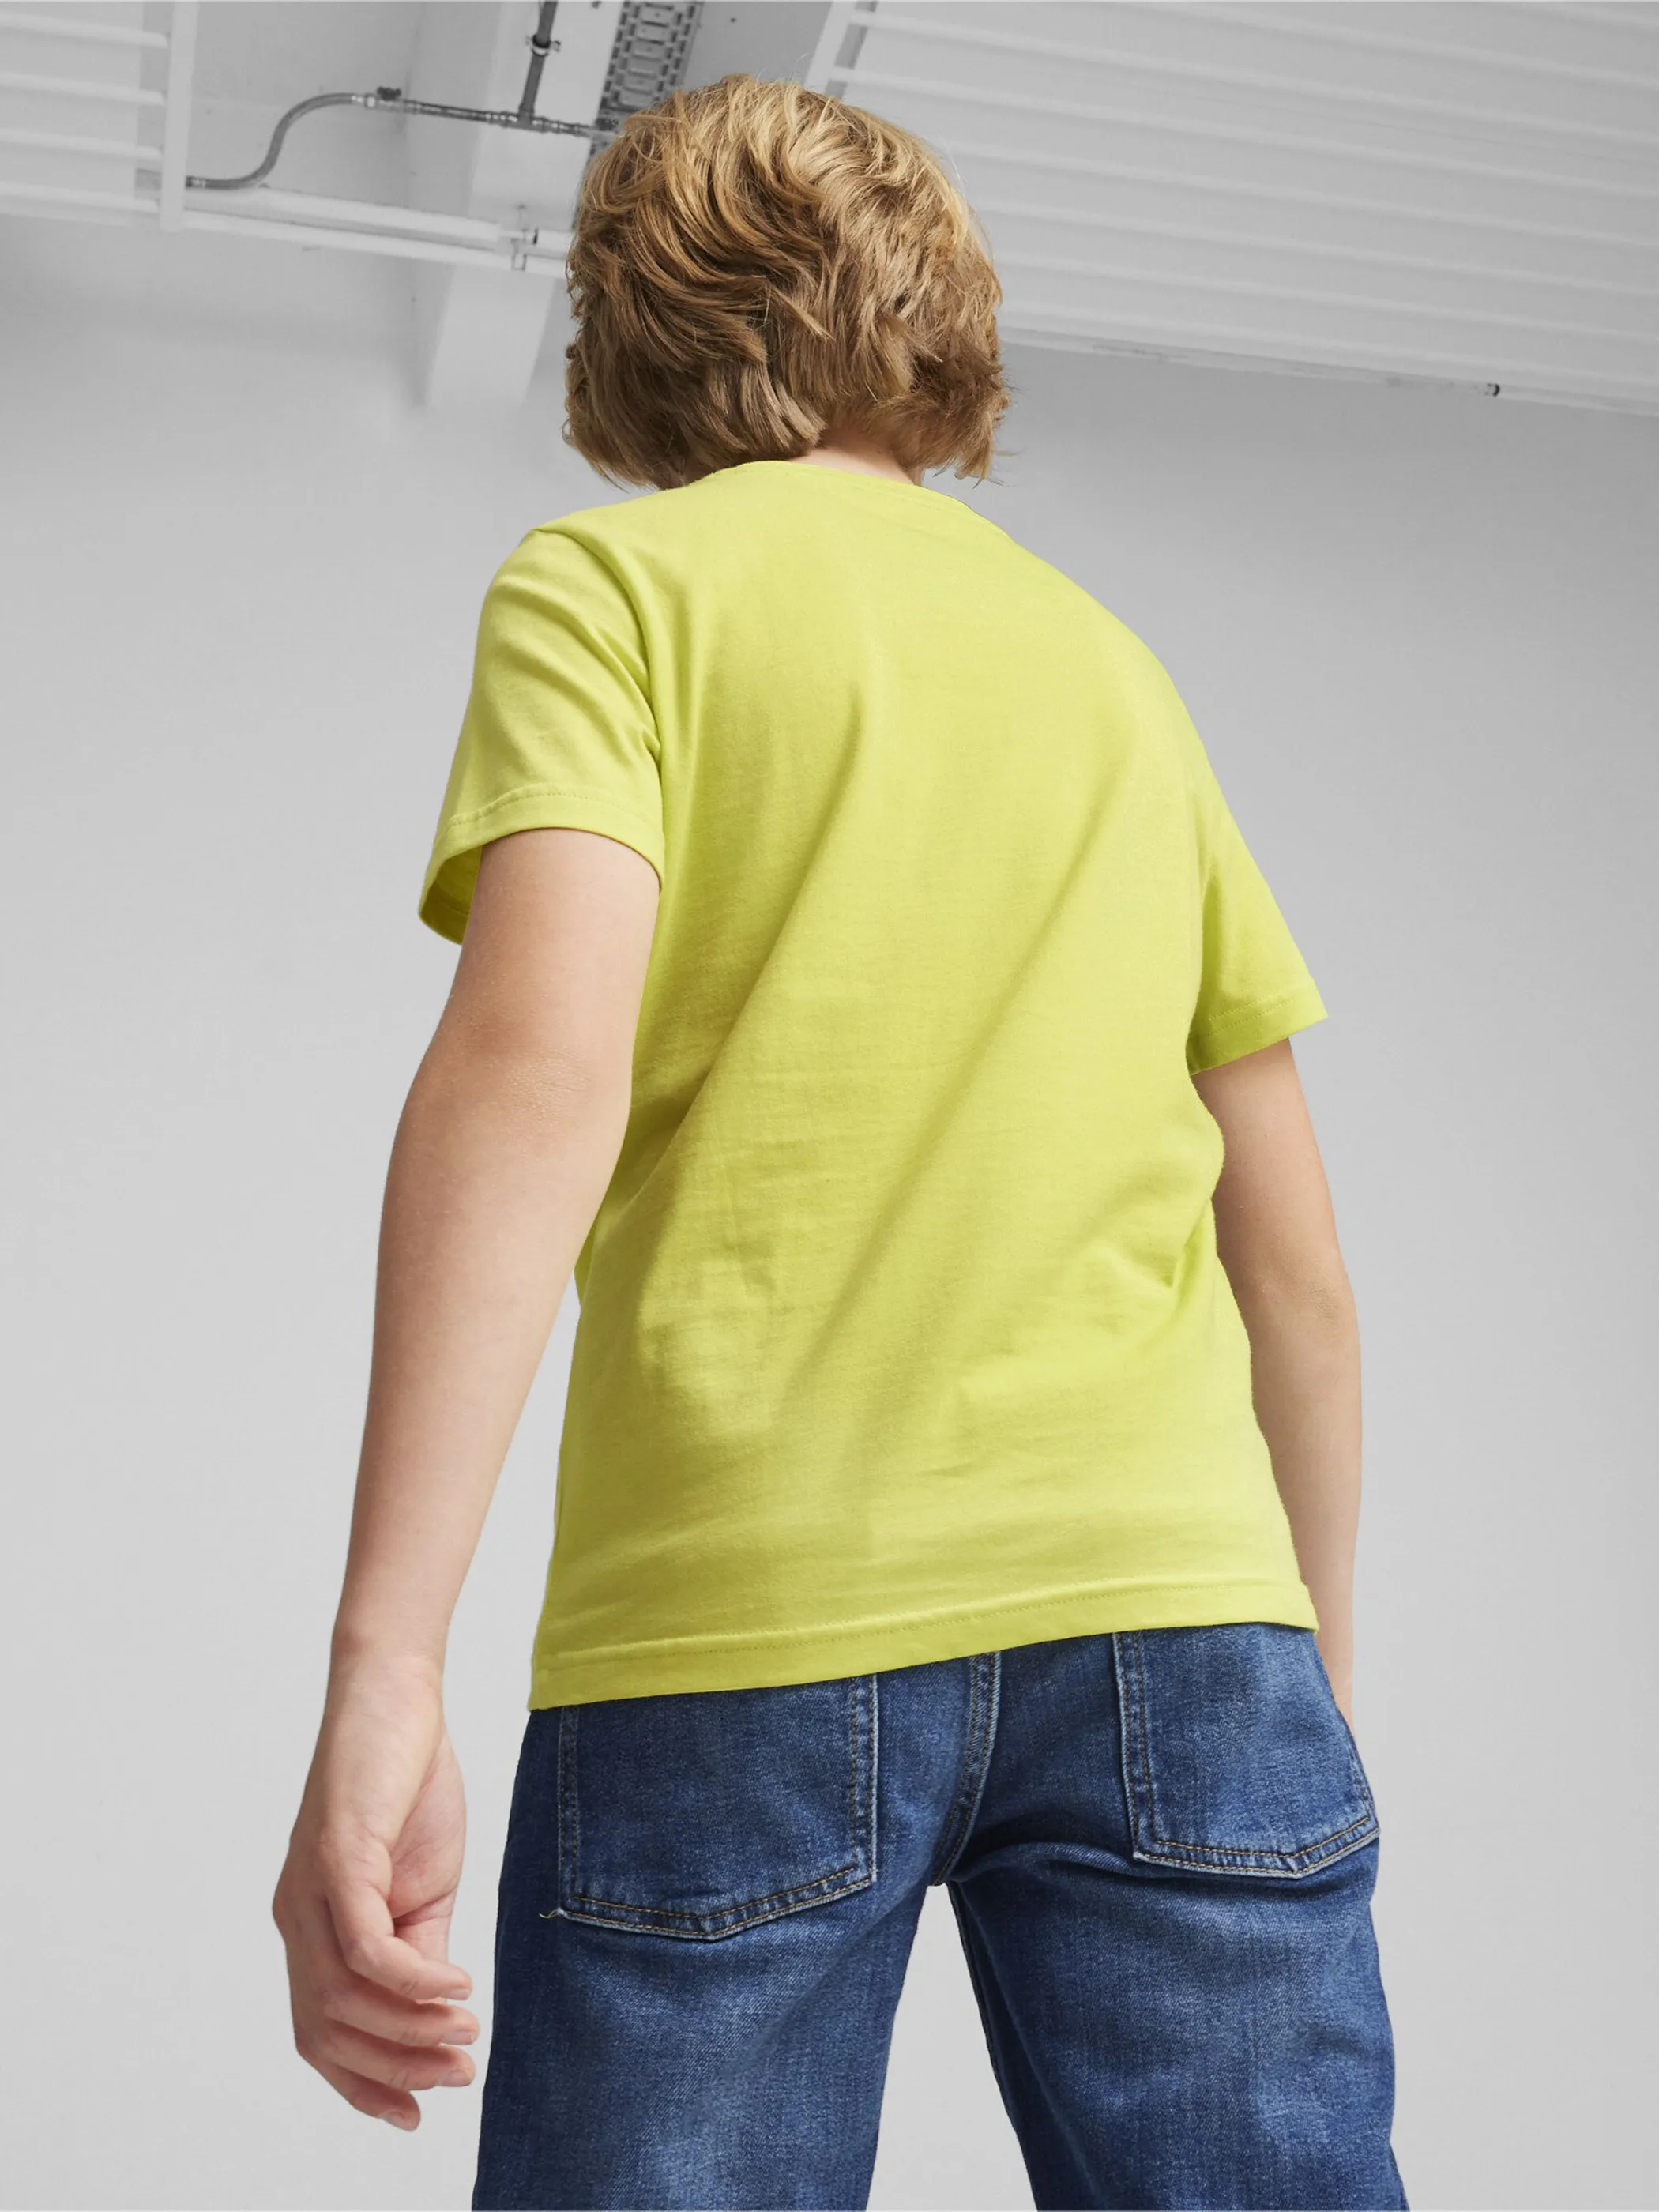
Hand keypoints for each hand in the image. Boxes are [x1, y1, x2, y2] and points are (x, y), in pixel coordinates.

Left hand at [272, 1658, 476, 2129]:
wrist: (396, 1696)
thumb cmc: (408, 1782)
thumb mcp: (423, 1882)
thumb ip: (420, 1945)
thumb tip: (434, 2013)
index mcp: (312, 1926)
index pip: (320, 2032)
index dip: (363, 2083)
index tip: (417, 2112)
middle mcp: (297, 1916)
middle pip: (327, 2030)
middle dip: (395, 2068)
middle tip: (459, 2073)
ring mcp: (311, 1888)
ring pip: (344, 1999)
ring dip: (410, 2031)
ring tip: (466, 2033)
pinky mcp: (338, 1856)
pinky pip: (365, 1946)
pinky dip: (411, 1979)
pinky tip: (457, 1986)